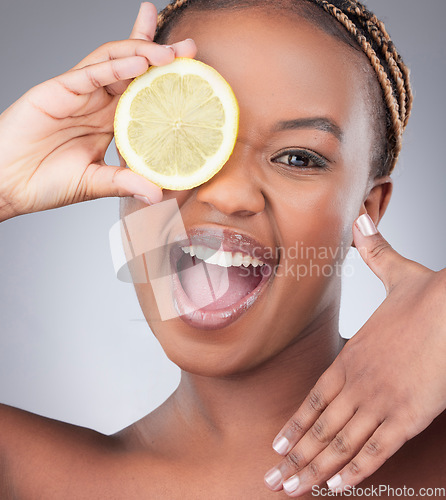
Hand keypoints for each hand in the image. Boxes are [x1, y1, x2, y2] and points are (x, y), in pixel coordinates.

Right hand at [0, 2, 196, 221]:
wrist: (8, 185)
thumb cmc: (46, 182)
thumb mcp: (96, 183)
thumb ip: (125, 182)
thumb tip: (159, 194)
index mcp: (109, 121)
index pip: (142, 92)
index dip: (165, 79)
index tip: (193, 74)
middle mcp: (97, 102)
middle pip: (132, 67)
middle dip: (160, 53)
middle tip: (189, 45)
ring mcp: (78, 94)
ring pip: (113, 61)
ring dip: (142, 52)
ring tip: (170, 52)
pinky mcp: (57, 91)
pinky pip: (88, 74)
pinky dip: (113, 67)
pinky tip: (137, 63)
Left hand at [264, 213, 445, 495]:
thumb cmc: (427, 296)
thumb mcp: (395, 272)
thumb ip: (373, 252)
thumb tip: (362, 220)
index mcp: (350, 357)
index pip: (313, 399)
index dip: (294, 425)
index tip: (276, 446)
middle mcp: (358, 384)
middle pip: (321, 429)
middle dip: (296, 458)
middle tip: (272, 482)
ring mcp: (381, 402)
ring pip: (342, 444)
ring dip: (316, 470)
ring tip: (295, 491)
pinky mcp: (408, 417)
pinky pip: (377, 450)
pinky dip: (356, 469)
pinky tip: (339, 485)